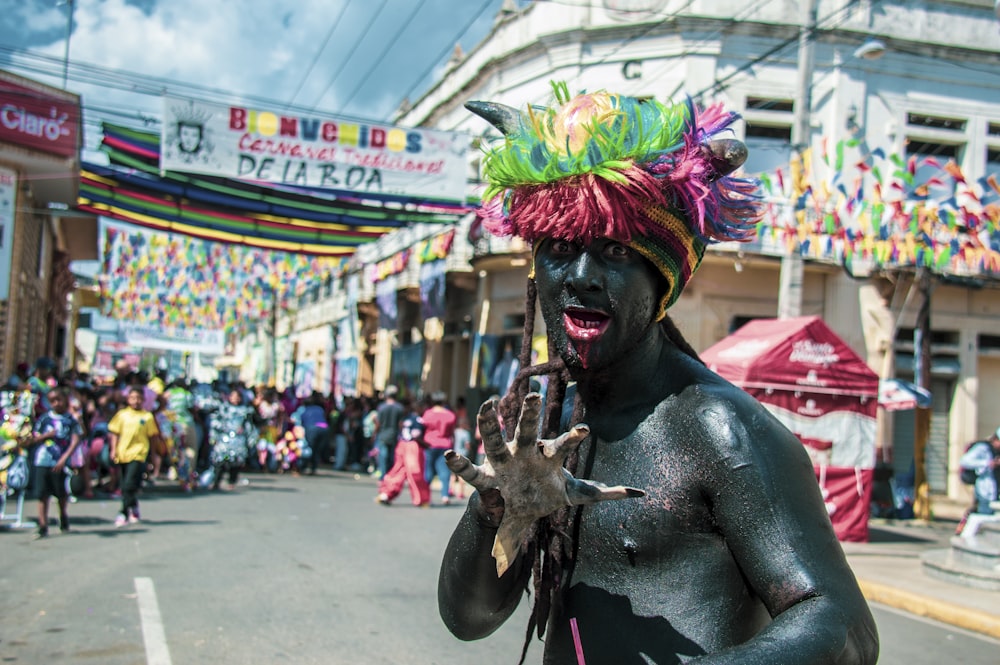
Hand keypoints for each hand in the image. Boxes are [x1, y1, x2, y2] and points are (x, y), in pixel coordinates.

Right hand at [445, 392, 643, 575]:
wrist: (516, 513)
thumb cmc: (546, 495)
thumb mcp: (576, 495)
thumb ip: (604, 493)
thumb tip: (641, 492)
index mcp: (548, 456)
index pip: (562, 444)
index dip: (573, 437)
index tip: (585, 430)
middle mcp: (524, 453)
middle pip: (528, 430)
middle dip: (531, 413)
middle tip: (535, 393)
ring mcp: (503, 463)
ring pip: (496, 440)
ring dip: (491, 424)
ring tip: (487, 404)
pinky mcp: (486, 479)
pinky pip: (471, 471)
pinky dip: (459, 464)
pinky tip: (448, 455)